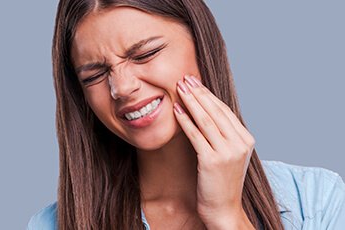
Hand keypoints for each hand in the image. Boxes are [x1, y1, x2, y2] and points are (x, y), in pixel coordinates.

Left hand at [173, 75, 255, 228]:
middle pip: (215, 111)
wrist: (224, 209)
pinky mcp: (212, 161)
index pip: (224, 110)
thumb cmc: (222, 181)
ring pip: (205, 120)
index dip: (208, 94)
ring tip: (179, 88)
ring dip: (190, 101)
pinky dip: (185, 120)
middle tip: (184, 79)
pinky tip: (176, 110)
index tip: (195, 82)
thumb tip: (207, 112)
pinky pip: (196, 135)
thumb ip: (224, 134)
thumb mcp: (229, 154)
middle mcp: (240, 143)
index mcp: (246, 139)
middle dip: (198, 93)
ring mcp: (227, 152)